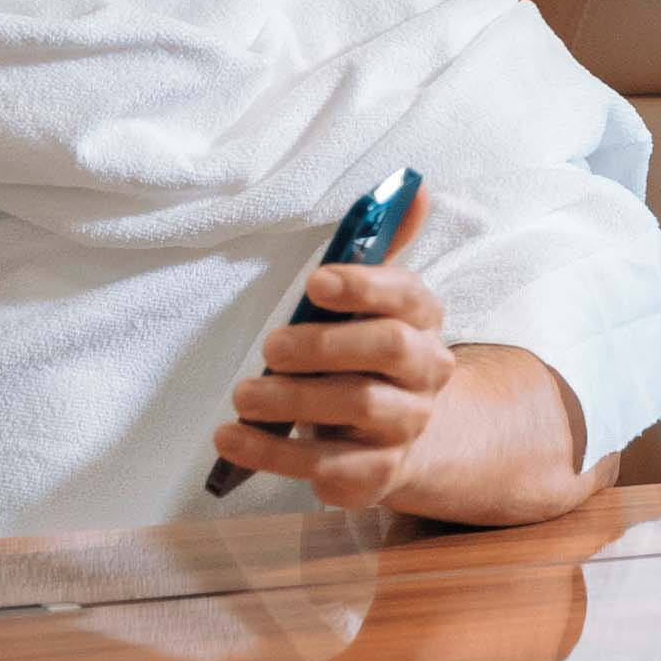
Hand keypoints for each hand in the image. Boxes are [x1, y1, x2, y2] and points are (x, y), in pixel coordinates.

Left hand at [214, 232, 457, 512]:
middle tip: (270, 348)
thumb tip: (412, 186)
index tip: (315, 282)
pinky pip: (331, 468)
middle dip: (325, 344)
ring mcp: (406, 426)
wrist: (404, 433)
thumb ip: (383, 242)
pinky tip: (234, 440)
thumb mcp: (377, 298)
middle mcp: (426, 372)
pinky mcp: (378, 474)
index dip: (364, 284)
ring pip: (360, 408)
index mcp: (423, 318)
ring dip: (293, 402)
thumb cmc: (370, 350)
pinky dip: (276, 456)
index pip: (408, 294)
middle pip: (388, 349)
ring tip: (242, 396)